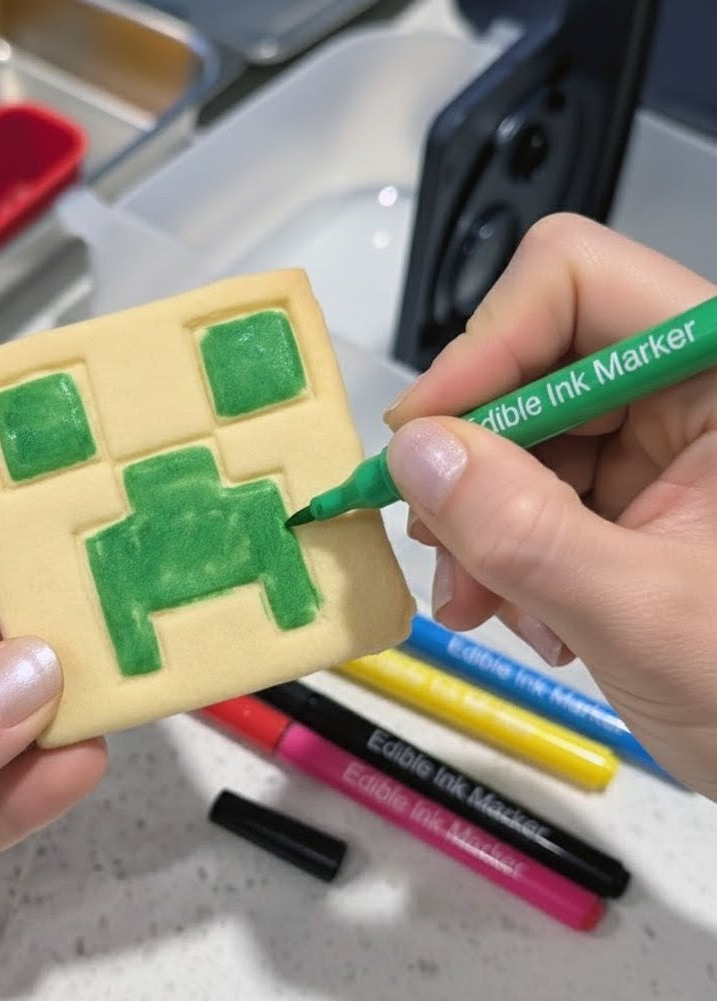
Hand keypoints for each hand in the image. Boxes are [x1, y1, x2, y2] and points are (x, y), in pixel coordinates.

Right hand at [383, 214, 716, 796]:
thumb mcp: (642, 614)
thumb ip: (524, 532)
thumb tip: (412, 450)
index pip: (576, 283)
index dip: (484, 347)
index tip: (419, 440)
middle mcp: (688, 389)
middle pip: (531, 366)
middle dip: (470, 464)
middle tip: (437, 550)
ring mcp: (659, 444)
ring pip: (518, 438)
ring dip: (479, 525)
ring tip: (480, 608)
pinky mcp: (635, 494)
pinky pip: (532, 492)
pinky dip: (504, 553)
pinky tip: (524, 617)